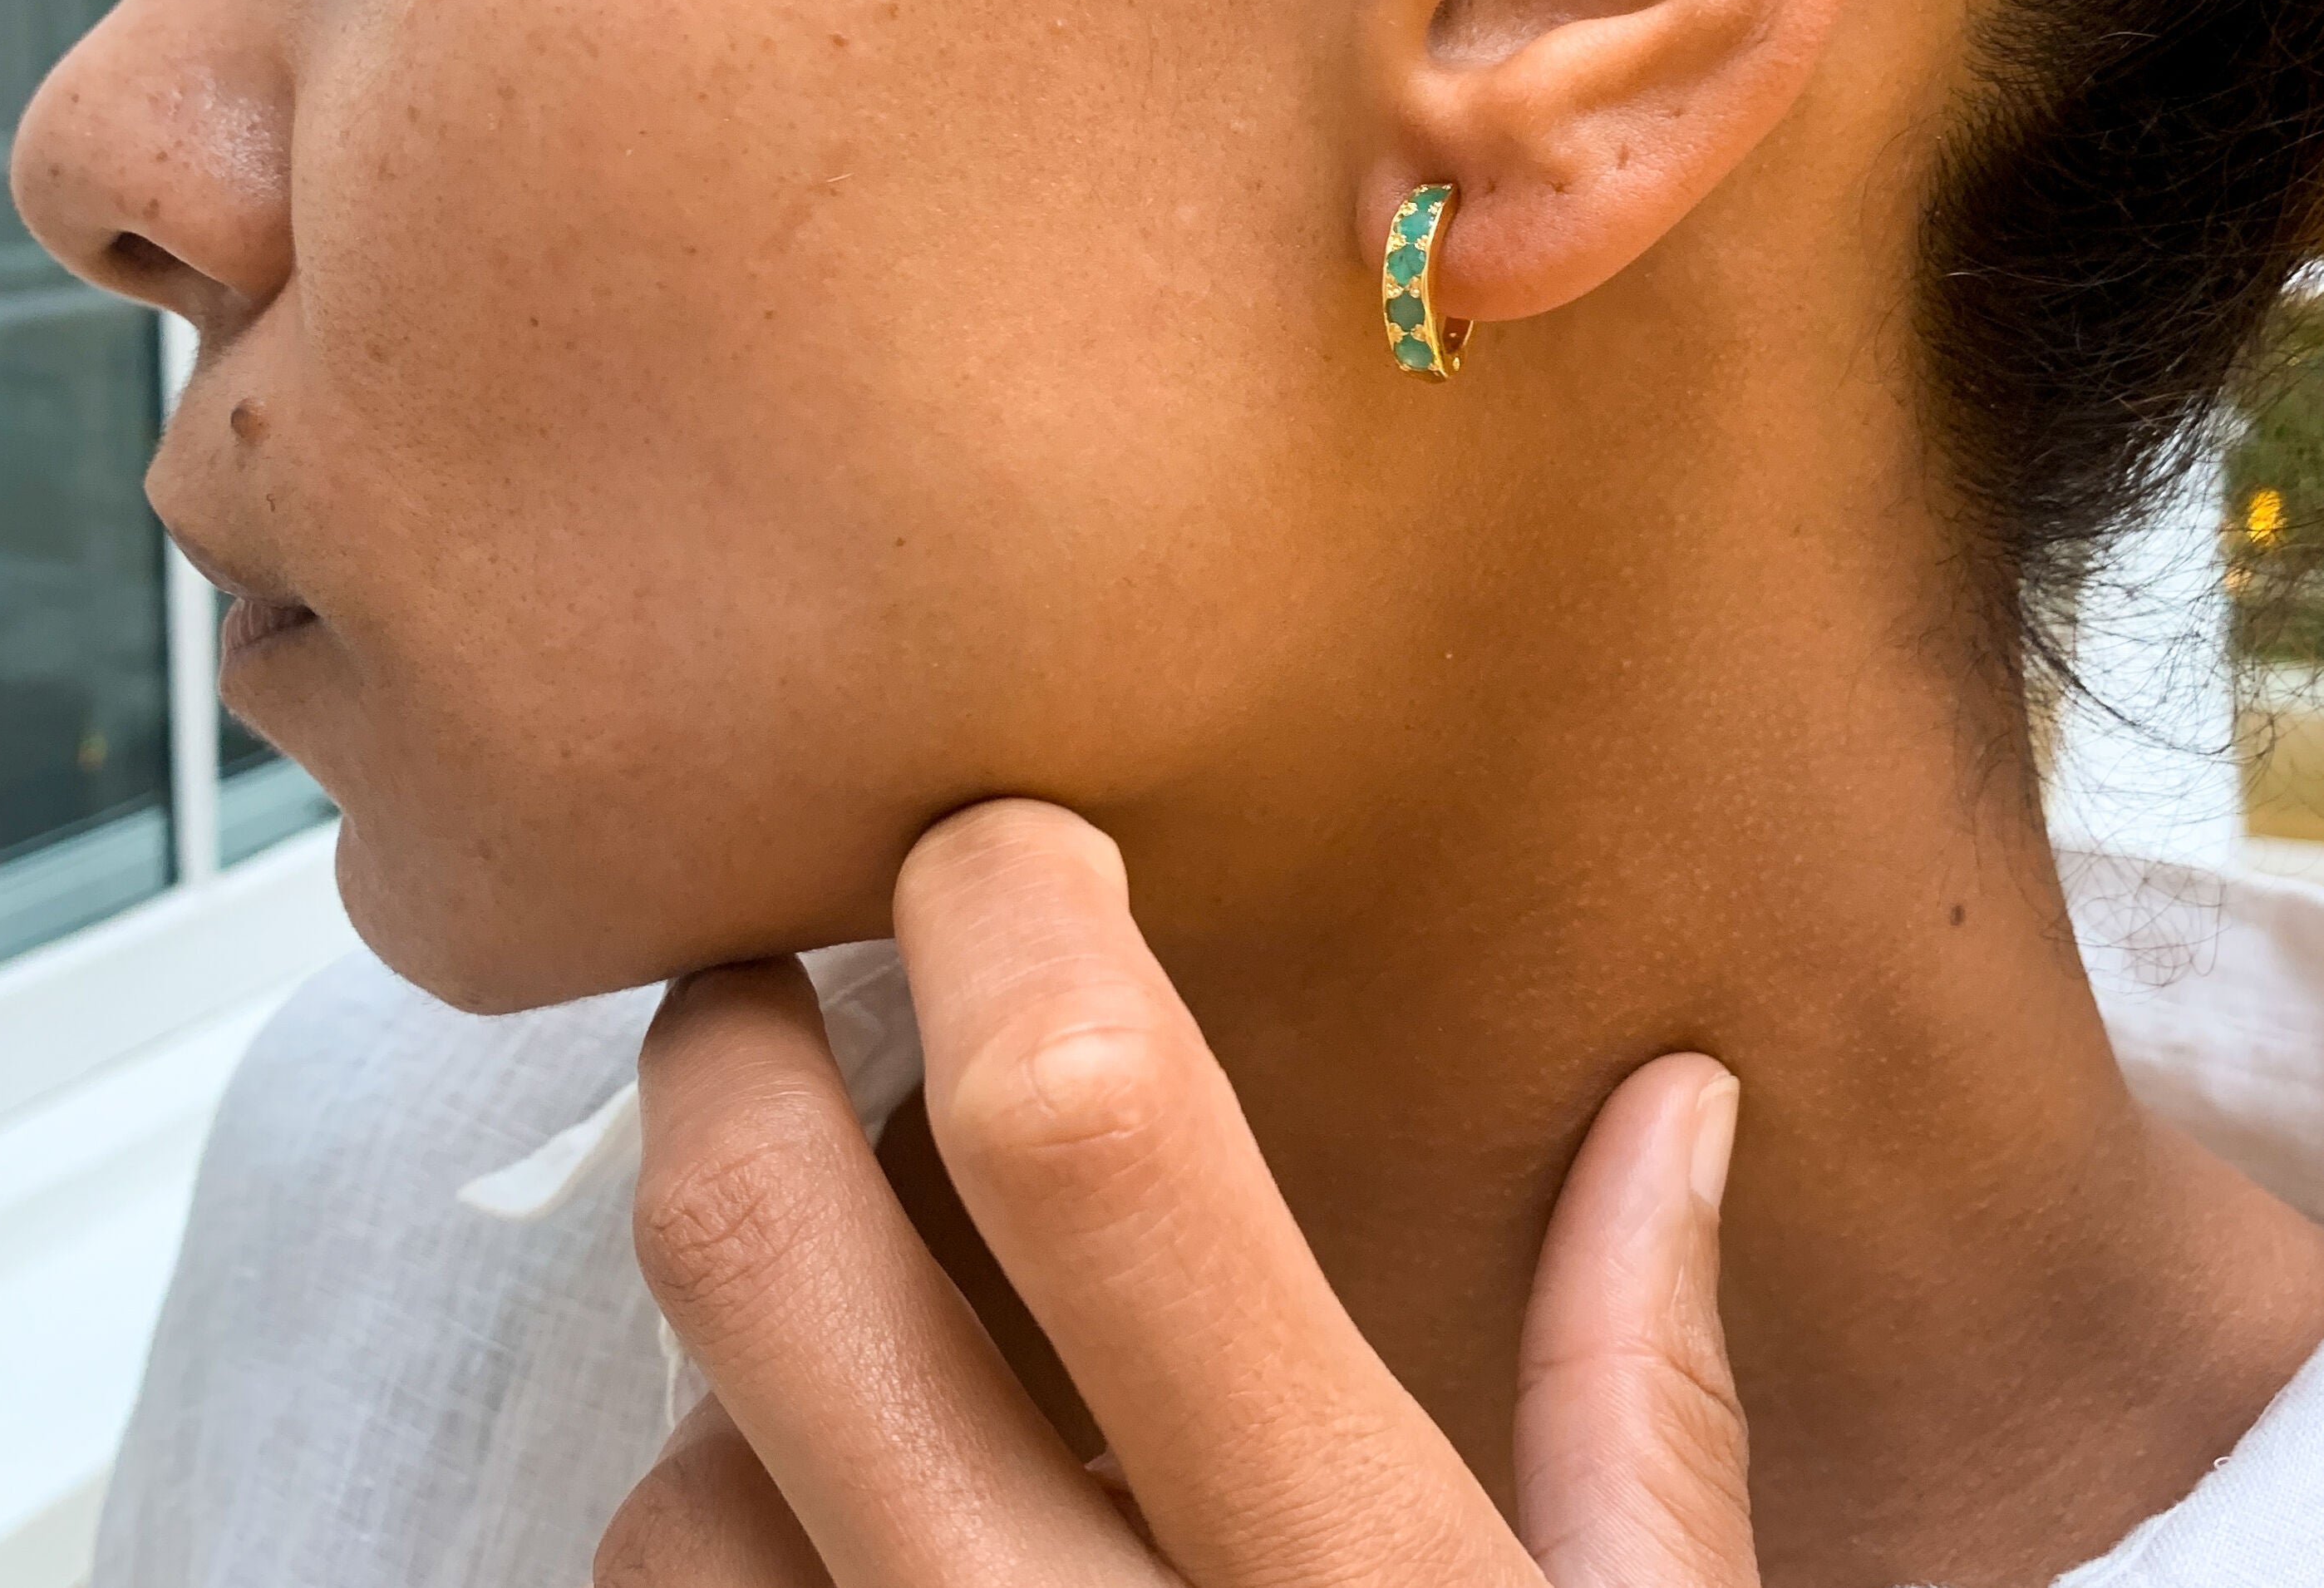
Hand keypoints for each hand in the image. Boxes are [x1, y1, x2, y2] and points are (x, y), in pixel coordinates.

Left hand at [596, 800, 1755, 1586]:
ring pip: (672, 1487)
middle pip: (764, 1259)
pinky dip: (720, 1573)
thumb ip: (1646, 1404)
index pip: (1091, 1141)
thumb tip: (1676, 1110)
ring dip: (747, 1388)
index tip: (999, 834)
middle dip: (724, 1057)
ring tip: (877, 1362)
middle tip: (774, 977)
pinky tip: (856, 1563)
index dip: (1011, 919)